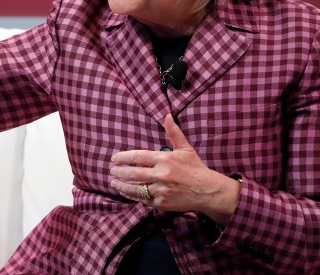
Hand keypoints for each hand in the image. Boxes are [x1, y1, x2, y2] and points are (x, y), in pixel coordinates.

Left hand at [110, 114, 240, 225]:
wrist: (208, 191)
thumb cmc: (195, 168)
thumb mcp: (185, 148)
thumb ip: (173, 132)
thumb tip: (167, 115)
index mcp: (165, 159)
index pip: (138, 157)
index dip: (123, 158)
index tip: (114, 158)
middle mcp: (161, 175)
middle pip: (133, 173)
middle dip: (120, 171)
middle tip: (112, 170)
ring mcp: (161, 190)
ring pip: (135, 188)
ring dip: (122, 185)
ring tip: (114, 182)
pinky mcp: (162, 203)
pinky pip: (143, 199)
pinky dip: (133, 196)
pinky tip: (126, 192)